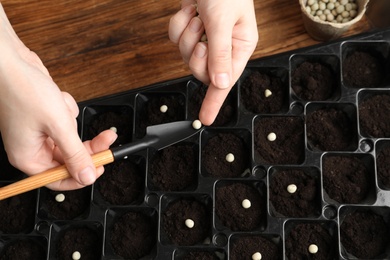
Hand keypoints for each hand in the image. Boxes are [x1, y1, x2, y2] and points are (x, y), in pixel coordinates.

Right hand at [0, 4, 116, 189]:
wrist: (10, 61)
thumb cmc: (24, 91)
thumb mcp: (58, 126)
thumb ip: (75, 154)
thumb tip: (87, 177)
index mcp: (28, 157)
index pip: (57, 180)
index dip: (81, 176)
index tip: (101, 167)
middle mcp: (32, 148)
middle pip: (68, 158)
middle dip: (86, 144)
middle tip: (107, 138)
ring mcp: (38, 132)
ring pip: (69, 137)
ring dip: (70, 121)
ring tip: (60, 105)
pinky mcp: (44, 119)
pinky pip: (65, 121)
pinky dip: (65, 109)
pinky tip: (56, 98)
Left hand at [169, 0, 257, 124]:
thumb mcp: (222, 21)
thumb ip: (220, 54)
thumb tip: (220, 84)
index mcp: (240, 45)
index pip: (226, 81)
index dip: (215, 101)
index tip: (205, 119)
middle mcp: (225, 45)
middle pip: (201, 70)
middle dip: (195, 52)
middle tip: (201, 32)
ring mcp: (207, 36)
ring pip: (186, 54)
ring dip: (186, 33)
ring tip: (197, 14)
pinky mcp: (193, 26)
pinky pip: (177, 37)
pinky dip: (179, 23)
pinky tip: (189, 9)